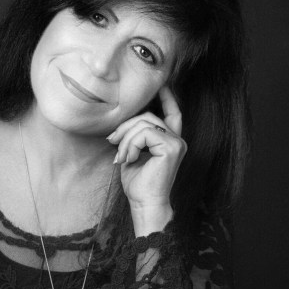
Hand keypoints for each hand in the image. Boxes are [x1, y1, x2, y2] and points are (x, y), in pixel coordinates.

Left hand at [107, 85, 187, 210]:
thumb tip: (120, 124)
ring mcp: (176, 143)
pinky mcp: (172, 148)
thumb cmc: (138, 183)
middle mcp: (177, 140)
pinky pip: (145, 133)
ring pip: (144, 123)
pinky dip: (130, 144)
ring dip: (125, 139)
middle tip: (112, 142)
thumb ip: (133, 136)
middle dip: (125, 126)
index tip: (161, 85)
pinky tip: (127, 159)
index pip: (172, 113)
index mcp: (169, 141)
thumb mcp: (132, 153)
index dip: (168, 97)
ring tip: (121, 156)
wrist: (144, 203)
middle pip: (148, 116)